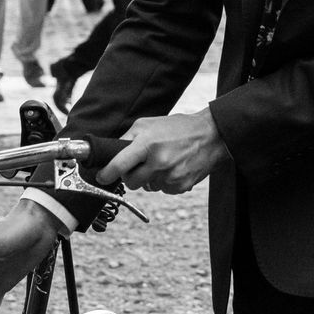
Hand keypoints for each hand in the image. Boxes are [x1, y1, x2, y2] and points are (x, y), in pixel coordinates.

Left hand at [100, 109, 226, 193]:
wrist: (211, 136)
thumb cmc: (178, 128)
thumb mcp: (149, 124)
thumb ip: (128, 137)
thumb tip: (111, 152)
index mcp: (148, 144)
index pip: (120, 165)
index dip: (107, 174)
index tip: (102, 177)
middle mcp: (159, 162)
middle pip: (131, 182)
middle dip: (131, 175)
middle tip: (140, 164)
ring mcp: (171, 176)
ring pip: (147, 187)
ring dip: (149, 178)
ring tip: (162, 162)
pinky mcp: (181, 186)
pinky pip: (163, 190)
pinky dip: (164, 182)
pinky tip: (173, 168)